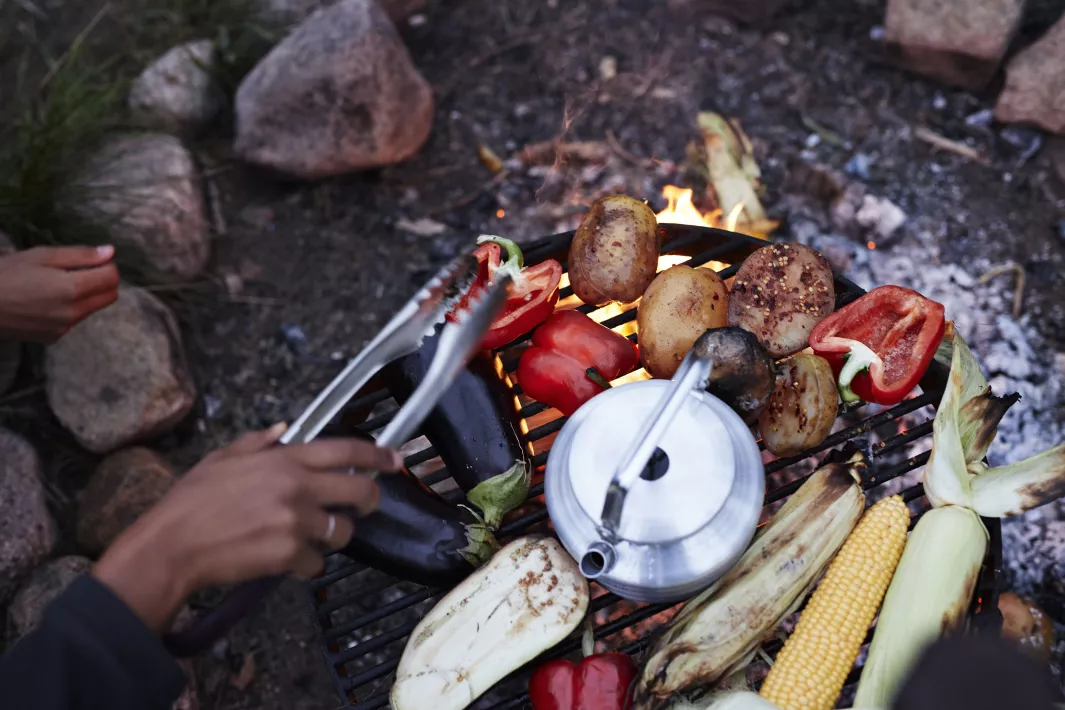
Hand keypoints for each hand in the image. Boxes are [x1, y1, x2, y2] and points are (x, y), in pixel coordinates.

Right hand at [0, 245, 119, 342]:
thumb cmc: (6, 274)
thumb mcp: (41, 256)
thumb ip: (80, 255)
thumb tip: (110, 252)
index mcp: (72, 288)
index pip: (112, 278)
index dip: (107, 266)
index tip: (94, 261)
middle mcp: (73, 312)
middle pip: (109, 297)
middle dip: (103, 282)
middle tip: (80, 271)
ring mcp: (64, 328)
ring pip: (92, 309)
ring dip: (86, 296)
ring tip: (56, 285)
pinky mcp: (54, 337)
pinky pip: (74, 321)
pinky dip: (69, 309)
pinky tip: (45, 301)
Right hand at [92, 424, 401, 631]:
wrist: (172, 545)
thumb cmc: (191, 502)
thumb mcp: (222, 458)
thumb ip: (259, 442)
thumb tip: (284, 429)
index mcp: (285, 459)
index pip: (346, 449)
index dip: (378, 455)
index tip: (396, 459)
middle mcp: (298, 486)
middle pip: (361, 491)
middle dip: (370, 499)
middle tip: (365, 505)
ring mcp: (297, 521)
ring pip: (344, 532)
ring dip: (333, 537)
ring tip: (308, 538)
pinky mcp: (290, 554)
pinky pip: (317, 563)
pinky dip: (305, 565)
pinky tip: (284, 560)